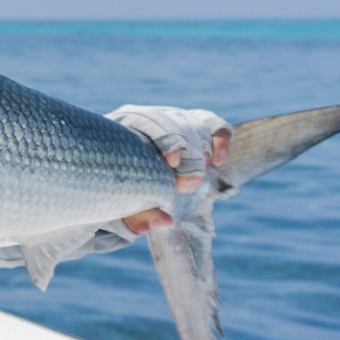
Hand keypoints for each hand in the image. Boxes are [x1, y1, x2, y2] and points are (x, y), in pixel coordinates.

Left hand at [108, 105, 232, 233]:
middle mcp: (149, 118)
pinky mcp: (192, 126)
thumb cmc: (118, 194)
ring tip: (191, 183)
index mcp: (123, 128)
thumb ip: (139, 215)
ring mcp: (172, 120)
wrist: (121, 185)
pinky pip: (215, 125)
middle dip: (187, 156)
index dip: (166, 139)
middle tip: (186, 186)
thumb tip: (165, 221)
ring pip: (197, 126)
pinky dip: (221, 140)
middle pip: (177, 124)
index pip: (150, 121)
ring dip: (200, 156)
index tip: (172, 164)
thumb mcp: (122, 205)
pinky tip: (218, 162)